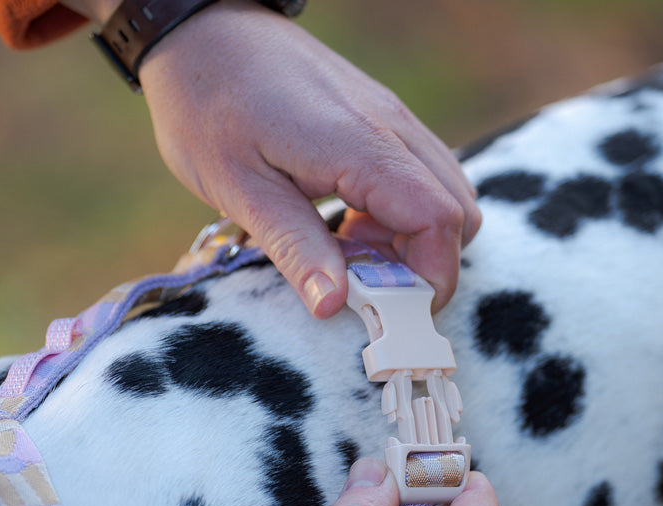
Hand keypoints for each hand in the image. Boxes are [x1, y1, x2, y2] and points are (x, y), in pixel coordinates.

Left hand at [138, 0, 480, 315]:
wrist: (203, 31)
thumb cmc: (210, 108)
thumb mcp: (241, 190)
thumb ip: (296, 248)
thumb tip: (335, 307)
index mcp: (361, 146)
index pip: (439, 221)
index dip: (428, 279)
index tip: (390, 316)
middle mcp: (392, 128)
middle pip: (458, 213)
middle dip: (425, 267)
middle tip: (367, 292)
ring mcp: (391, 120)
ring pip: (446, 196)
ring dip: (413, 243)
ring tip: (350, 258)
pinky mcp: (380, 121)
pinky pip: (421, 178)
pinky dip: (401, 217)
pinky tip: (348, 227)